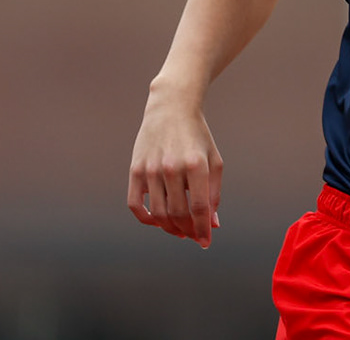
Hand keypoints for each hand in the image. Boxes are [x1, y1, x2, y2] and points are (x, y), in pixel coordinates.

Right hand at [127, 87, 223, 246]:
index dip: (202, 229)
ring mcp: (151, 169)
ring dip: (169, 228)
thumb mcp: (214, 160)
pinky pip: (135, 205)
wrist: (172, 108)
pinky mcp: (135, 169)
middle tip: (193, 236)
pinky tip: (158, 221)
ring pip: (158, 213)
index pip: (199, 208)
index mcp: (196, 164)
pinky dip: (146, 219)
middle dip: (188, 230)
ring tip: (179, 231)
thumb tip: (212, 224)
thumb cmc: (198, 136)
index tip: (206, 241)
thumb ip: (214, 193)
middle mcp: (172, 167)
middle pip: (178, 214)